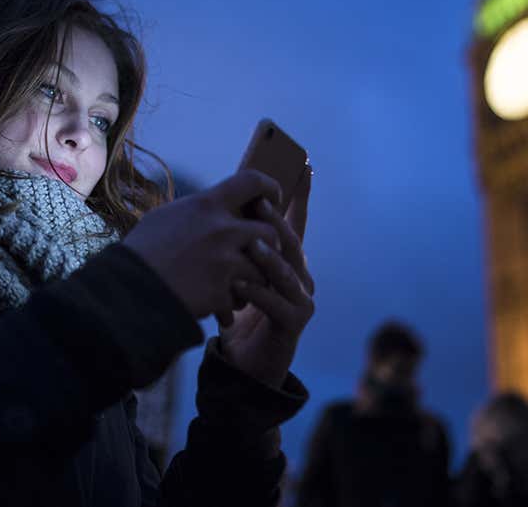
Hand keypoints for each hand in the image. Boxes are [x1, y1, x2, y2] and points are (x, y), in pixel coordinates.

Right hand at [123, 169, 282, 321]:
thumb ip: (197, 211)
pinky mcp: (221, 292)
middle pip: (270, 230)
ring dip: (255, 278)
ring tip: (240, 286)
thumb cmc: (140, 252)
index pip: (252, 181)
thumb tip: (216, 205)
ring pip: (263, 268)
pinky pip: (242, 299)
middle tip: (263, 254)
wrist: (125, 290)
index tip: (274, 199)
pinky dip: (233, 306)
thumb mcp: (166, 218)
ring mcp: (223, 262)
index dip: (269, 187)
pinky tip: (221, 309)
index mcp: (206, 205)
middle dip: (270, 244)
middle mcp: (221, 229)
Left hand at [219, 165, 314, 387]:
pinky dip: (255, 292)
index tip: (304, 164)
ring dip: (268, 256)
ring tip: (249, 244)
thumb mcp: (235, 269)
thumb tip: (223, 201)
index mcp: (288, 259)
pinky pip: (274, 303)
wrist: (242, 363)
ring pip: (286, 271)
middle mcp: (301, 275)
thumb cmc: (238, 311)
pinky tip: (237, 285)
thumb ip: (237, 242)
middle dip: (276, 221)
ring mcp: (301, 299)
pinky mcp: (293, 323)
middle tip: (261, 203)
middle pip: (291, 241)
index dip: (300, 194)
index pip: (296, 220)